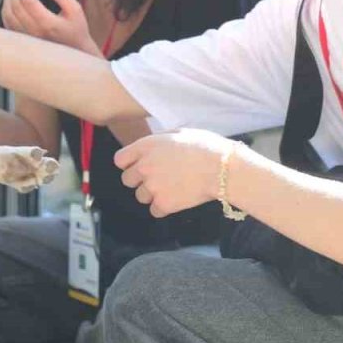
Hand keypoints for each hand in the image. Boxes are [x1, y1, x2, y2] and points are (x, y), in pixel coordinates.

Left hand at [2, 0, 96, 54]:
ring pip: (8, 13)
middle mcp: (34, 32)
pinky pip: (7, 21)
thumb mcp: (75, 8)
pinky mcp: (22, 38)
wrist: (75, 50)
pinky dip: (6, 6)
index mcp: (47, 24)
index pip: (28, 1)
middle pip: (16, 5)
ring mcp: (26, 37)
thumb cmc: (76, 28)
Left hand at [115, 129, 238, 217]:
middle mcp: (144, 167)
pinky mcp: (163, 204)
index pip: (120, 159)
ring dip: (152, 194)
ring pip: (140, 197)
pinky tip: (177, 199)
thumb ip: (160, 140)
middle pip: (127, 180)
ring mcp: (152, 187)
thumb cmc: (205, 147)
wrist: (222, 169)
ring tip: (172, 188)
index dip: (129, 163)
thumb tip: (153, 145)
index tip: (139, 165)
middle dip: (139, 180)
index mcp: (146, 147)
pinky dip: (164, 208)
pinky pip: (154, 210)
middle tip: (158, 178)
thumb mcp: (179, 133)